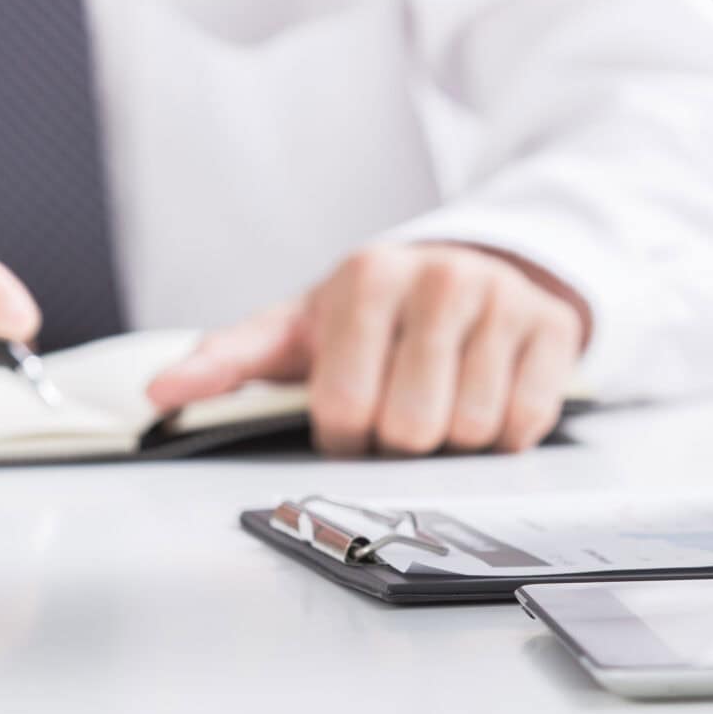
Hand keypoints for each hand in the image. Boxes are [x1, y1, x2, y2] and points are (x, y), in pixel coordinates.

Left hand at [144, 242, 588, 456]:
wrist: (473, 273)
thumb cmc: (372, 318)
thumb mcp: (299, 328)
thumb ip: (226, 359)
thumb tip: (158, 392)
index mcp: (368, 276)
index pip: (346, 410)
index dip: (344, 436)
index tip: (351, 417)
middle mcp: (441, 278)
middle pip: (412, 428)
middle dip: (401, 440)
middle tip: (401, 412)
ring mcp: (503, 300)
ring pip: (472, 430)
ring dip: (453, 439)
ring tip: (443, 402)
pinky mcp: (554, 330)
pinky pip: (526, 424)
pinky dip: (504, 434)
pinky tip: (486, 398)